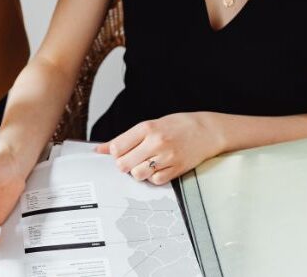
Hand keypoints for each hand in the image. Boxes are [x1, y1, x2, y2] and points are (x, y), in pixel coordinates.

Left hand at [96, 112, 224, 184]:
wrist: (207, 131)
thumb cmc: (177, 126)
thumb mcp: (150, 125)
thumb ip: (125, 138)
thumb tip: (99, 149)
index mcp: (147, 128)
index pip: (116, 147)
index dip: (115, 153)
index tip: (121, 152)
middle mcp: (156, 142)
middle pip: (124, 164)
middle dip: (124, 165)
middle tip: (132, 160)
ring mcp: (167, 157)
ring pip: (138, 175)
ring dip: (138, 172)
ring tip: (146, 164)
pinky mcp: (176, 169)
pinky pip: (155, 181)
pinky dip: (153, 178)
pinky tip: (158, 169)